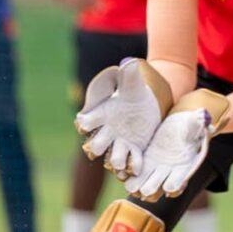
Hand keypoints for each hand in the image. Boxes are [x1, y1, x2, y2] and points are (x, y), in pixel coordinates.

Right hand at [75, 59, 172, 175]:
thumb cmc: (134, 92)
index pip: (87, 122)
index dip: (85, 123)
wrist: (148, 105)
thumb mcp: (132, 83)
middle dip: (95, 146)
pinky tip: (137, 168)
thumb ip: (128, 74)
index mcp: (101, 115)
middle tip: (97, 147)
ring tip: (119, 164)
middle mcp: (107, 132)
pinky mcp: (134, 150)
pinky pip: (131, 161)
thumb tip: (128, 63)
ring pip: (112, 157)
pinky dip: (133, 166)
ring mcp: (120, 143)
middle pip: (95, 144)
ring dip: (114, 160)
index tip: (84, 123)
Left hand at [124, 89, 229, 199]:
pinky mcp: (145, 164)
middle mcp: (171, 173)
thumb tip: (203, 116)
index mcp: (186, 166)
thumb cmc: (189, 125)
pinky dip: (130, 176)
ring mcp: (157, 170)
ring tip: (132, 187)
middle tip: (146, 190)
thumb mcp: (194, 123)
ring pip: (147, 184)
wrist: (177, 126)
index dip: (176, 184)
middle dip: (154, 188)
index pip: (181, 180)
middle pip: (161, 186)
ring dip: (139, 186)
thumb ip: (197, 123)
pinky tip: (124, 175)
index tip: (169, 187)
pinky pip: (137, 174)